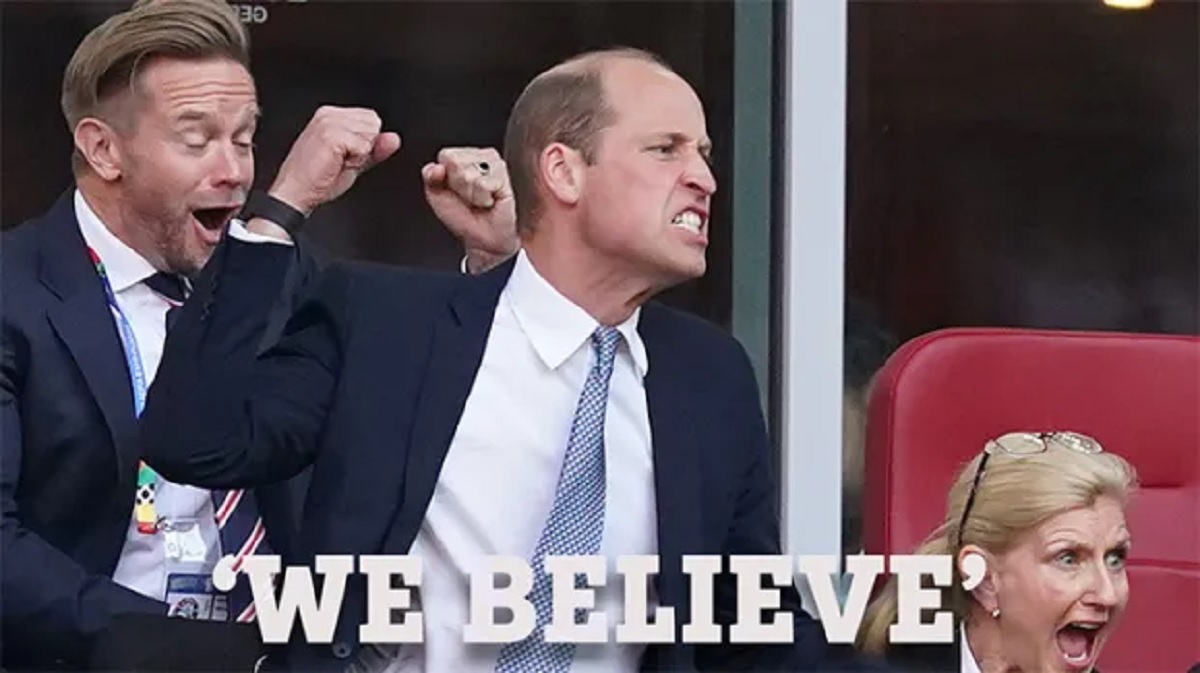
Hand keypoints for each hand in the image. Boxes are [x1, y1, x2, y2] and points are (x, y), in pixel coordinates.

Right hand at [269, 106, 400, 215]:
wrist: (295, 192)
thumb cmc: (318, 180)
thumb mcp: (354, 161)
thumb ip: (375, 148)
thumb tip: (394, 138)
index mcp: (331, 115)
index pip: (371, 119)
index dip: (366, 142)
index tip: (345, 155)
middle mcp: (329, 114)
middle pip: (373, 123)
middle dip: (365, 147)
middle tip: (341, 160)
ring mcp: (329, 122)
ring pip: (370, 133)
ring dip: (360, 154)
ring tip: (337, 162)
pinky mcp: (331, 135)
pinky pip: (363, 146)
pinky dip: (355, 160)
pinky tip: (336, 164)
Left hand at [422, 147, 518, 273]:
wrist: (484, 240)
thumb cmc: (464, 218)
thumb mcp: (437, 198)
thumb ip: (430, 178)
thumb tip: (436, 168)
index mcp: (462, 158)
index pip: (447, 155)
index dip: (446, 177)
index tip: (454, 191)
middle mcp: (480, 157)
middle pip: (457, 162)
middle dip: (459, 186)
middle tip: (468, 198)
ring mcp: (495, 165)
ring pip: (470, 173)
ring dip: (471, 194)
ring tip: (479, 200)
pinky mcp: (506, 177)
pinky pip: (483, 184)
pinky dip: (482, 198)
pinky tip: (489, 202)